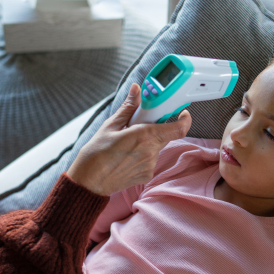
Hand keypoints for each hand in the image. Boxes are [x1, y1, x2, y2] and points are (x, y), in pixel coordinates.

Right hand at [67, 83, 191, 195]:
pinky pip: (150, 159)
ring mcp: (149, 166)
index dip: (184, 119)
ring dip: (147, 141)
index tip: (181, 112)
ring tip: (126, 143)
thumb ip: (128, 108)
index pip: (178, 128)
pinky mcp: (146, 175)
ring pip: (156, 147)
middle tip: (139, 124)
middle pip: (165, 135)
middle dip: (156, 127)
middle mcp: (151, 153)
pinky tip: (126, 155)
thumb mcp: (110, 126)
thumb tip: (136, 90)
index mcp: (145, 137)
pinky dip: (142, 154)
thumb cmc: (96, 154)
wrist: (89, 182)